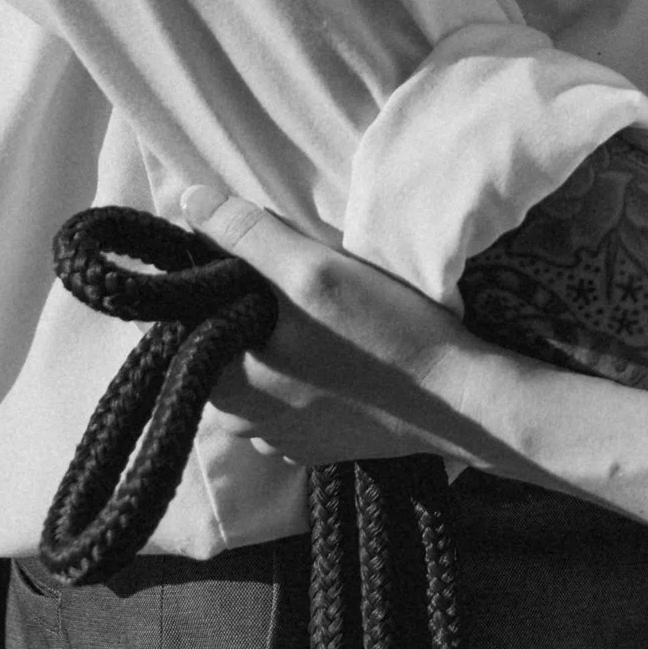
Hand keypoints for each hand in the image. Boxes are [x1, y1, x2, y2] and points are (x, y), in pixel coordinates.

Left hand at [195, 202, 505, 472]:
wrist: (460, 403)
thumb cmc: (383, 337)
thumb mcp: (313, 271)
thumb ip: (247, 234)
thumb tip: (187, 201)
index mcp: (225, 390)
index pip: (189, 321)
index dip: (216, 279)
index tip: (256, 259)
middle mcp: (241, 429)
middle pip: (226, 343)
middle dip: (254, 307)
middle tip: (305, 280)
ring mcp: (281, 444)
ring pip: (261, 368)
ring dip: (282, 338)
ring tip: (330, 313)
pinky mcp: (317, 447)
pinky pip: (292, 395)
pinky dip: (309, 370)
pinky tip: (346, 350)